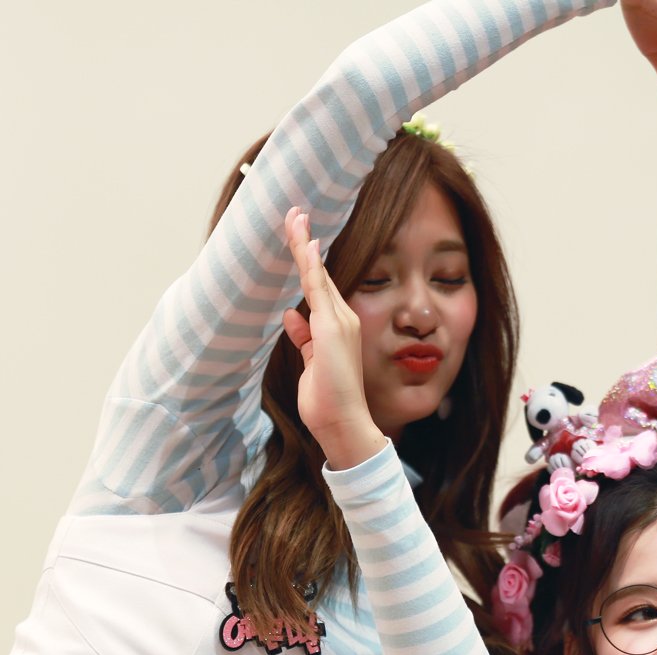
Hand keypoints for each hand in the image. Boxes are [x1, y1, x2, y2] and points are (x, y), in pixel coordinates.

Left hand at [281, 207, 384, 469]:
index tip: (299, 232)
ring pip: (318, 274)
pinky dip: (311, 266)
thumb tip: (291, 316)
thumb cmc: (328, 399)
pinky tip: (307, 244)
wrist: (344, 421)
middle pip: (319, 271)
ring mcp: (339, 321)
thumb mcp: (312, 363)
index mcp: (337, 325)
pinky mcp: (331, 327)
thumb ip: (304, 337)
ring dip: (304, 244)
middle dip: (304, 240)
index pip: (319, 284)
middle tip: (295, 211)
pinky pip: (319, 289)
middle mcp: (342, 318)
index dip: (307, 257)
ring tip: (294, 217)